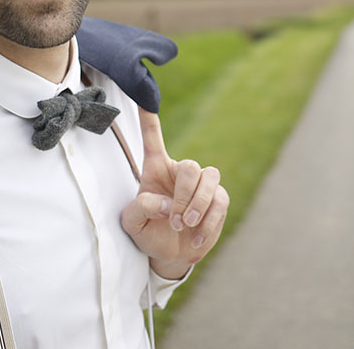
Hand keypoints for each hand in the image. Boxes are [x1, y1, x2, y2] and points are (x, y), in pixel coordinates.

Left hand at [121, 107, 229, 279]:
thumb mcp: (133, 223)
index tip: (145, 99)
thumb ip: (142, 208)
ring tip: (186, 225)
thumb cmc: (148, 233)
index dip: (149, 120)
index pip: (152, 139)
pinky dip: (208, 222)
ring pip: (210, 178)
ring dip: (199, 205)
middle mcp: (179, 172)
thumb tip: (165, 202)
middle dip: (186, 195)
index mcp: (155, 170)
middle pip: (191, 166)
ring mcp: (201, 186)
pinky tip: (195, 238)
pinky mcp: (218, 200)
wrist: (170, 254)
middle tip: (176, 220)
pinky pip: (220, 202)